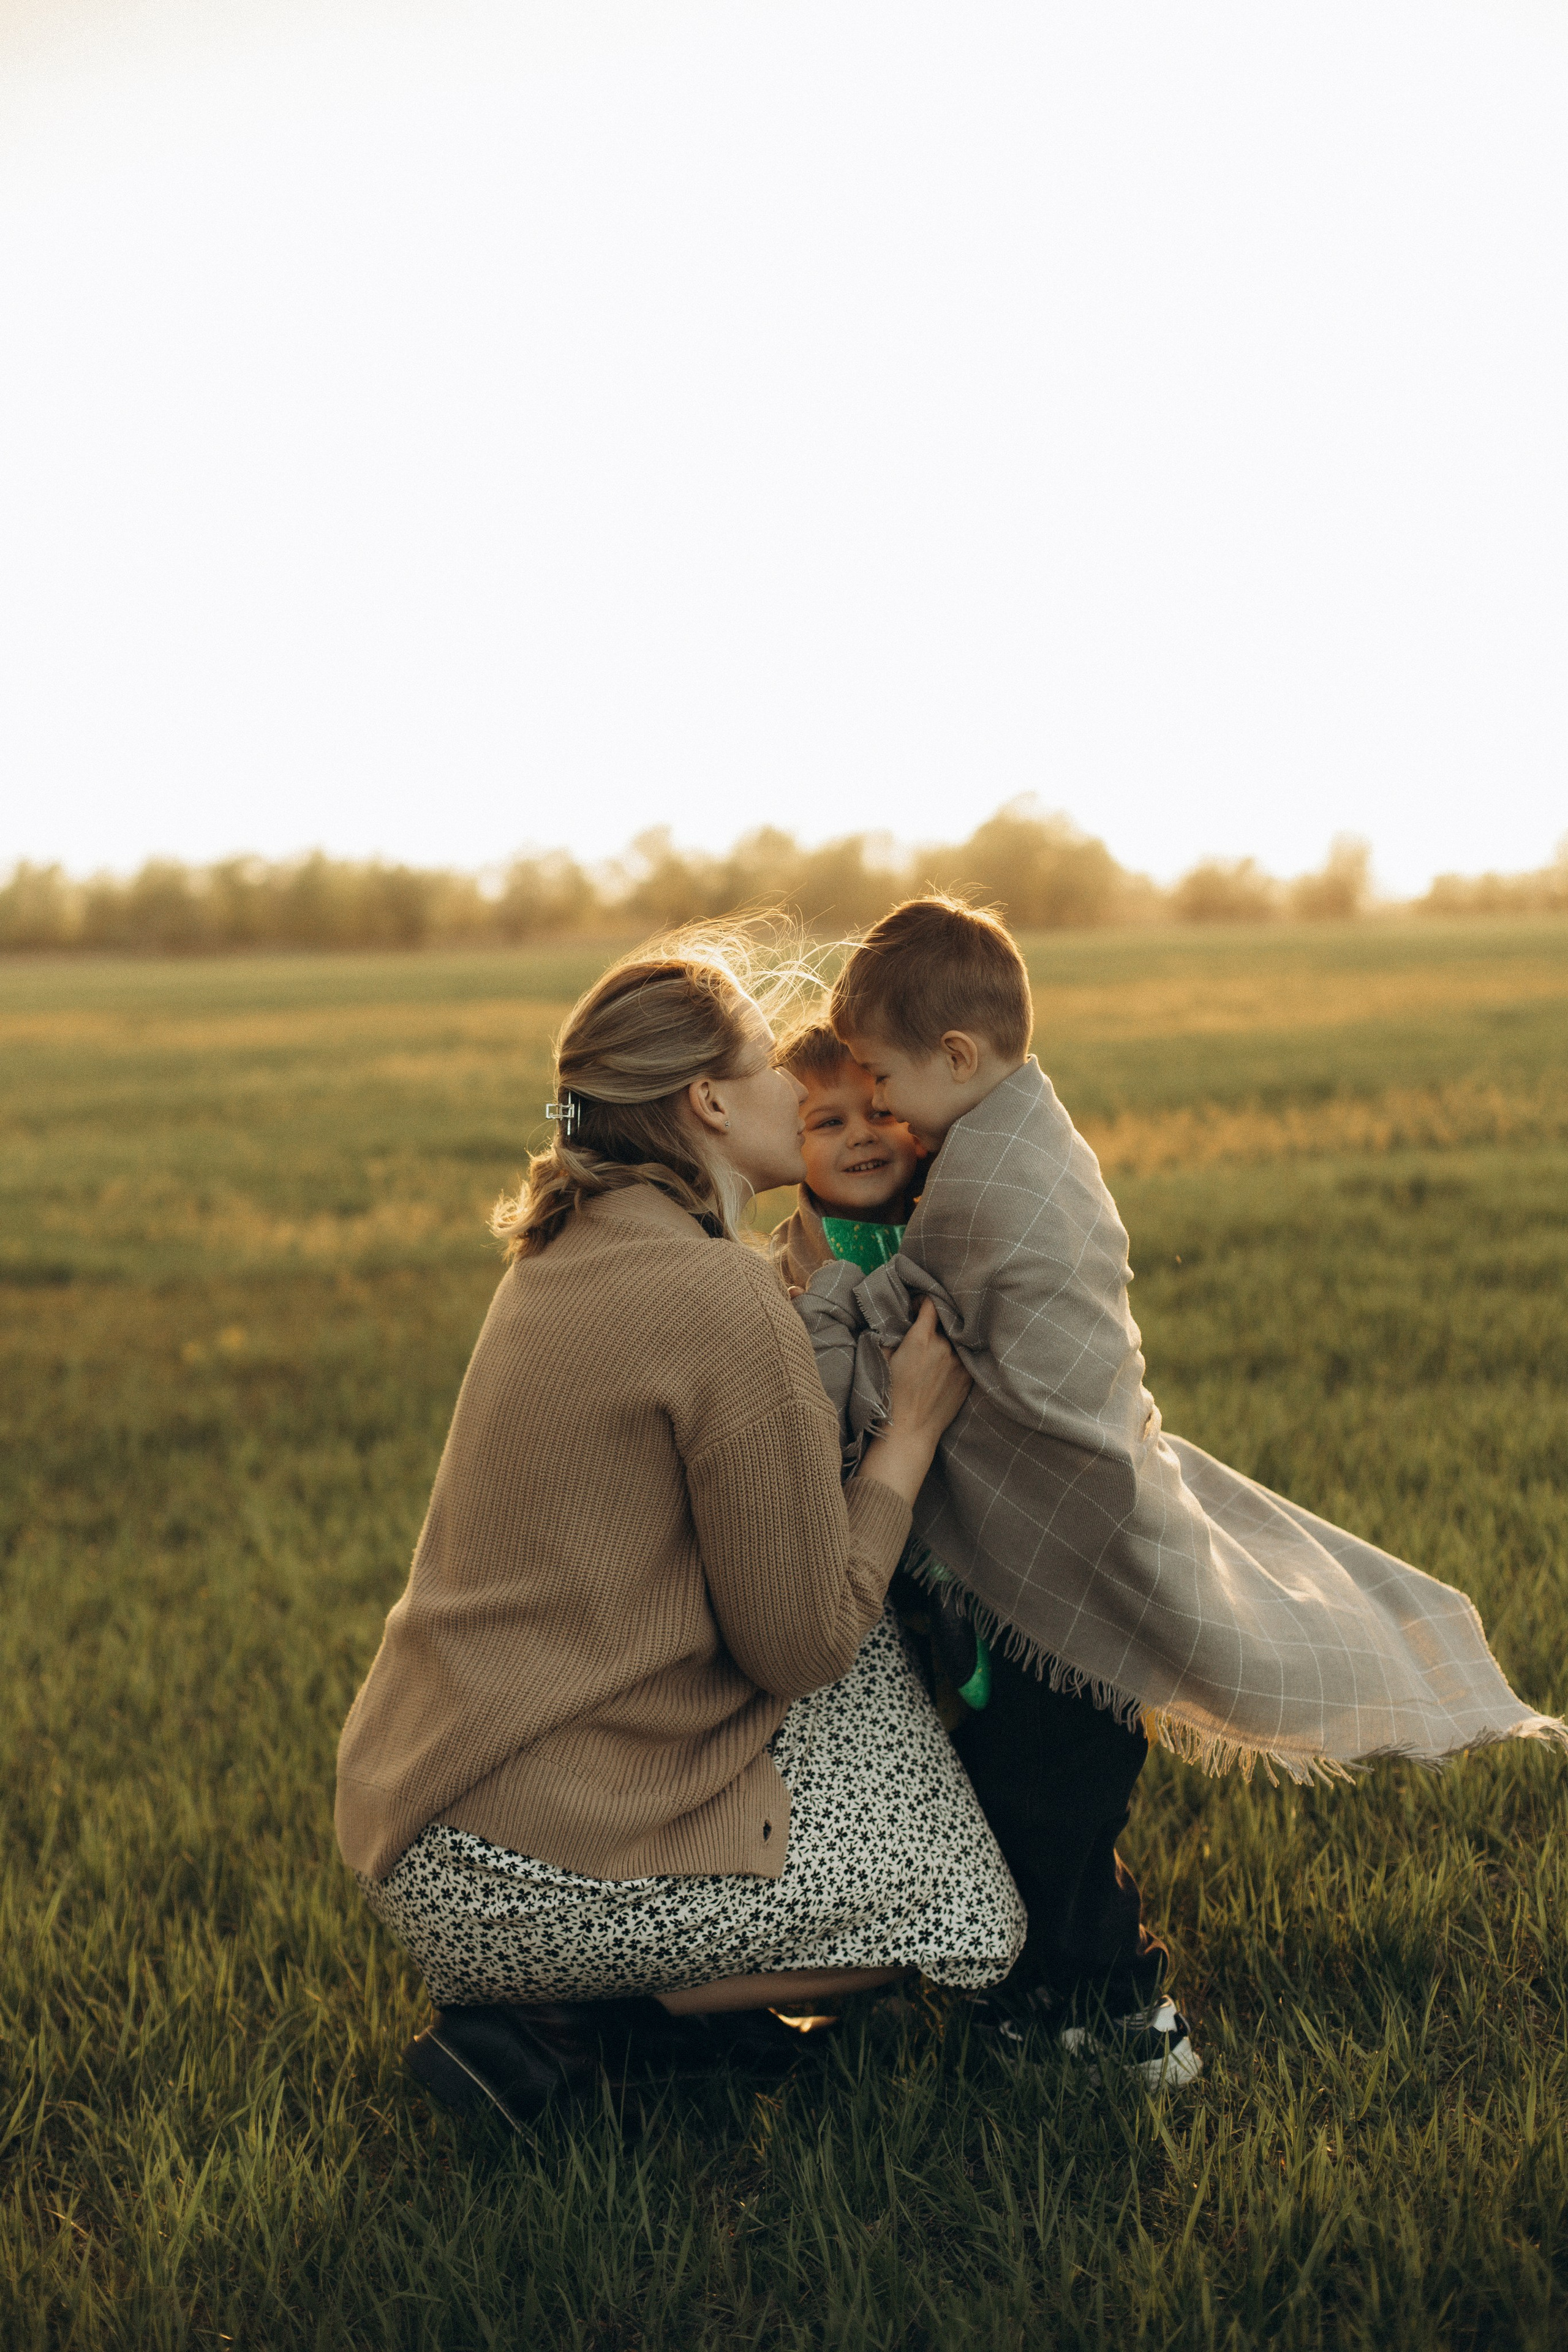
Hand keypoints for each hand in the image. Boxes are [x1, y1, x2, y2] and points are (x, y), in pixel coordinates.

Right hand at [883, 1298, 970, 1443]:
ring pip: (956, 1339)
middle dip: (935, 1320)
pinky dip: (957, 1354)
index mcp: (920, 1339)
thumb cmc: (890, 1397)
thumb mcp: (882, 1360)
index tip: (916, 1307)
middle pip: (945, 1320)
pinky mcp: (968, 1378)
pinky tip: (946, 1363)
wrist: (909, 1431)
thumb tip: (896, 1322)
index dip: (922, 1300)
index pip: (930, 1304)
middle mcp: (944, 1347)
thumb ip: (890, 1336)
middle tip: (926, 1326)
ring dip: (947, 1338)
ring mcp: (959, 1363)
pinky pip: (965, 1356)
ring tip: (937, 1347)